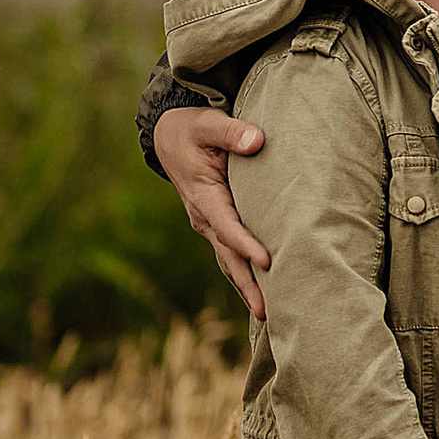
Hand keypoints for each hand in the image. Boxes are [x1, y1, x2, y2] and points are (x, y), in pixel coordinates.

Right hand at [152, 106, 272, 322]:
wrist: (169, 136)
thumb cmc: (192, 128)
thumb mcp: (208, 124)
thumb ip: (232, 131)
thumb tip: (256, 141)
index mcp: (203, 195)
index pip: (228, 225)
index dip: (247, 244)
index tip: (268, 261)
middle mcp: (204, 217)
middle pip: (228, 254)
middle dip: (248, 282)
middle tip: (268, 309)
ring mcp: (209, 223)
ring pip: (229, 259)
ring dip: (246, 285)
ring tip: (267, 314)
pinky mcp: (217, 223)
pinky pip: (230, 252)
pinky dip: (243, 272)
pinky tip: (260, 291)